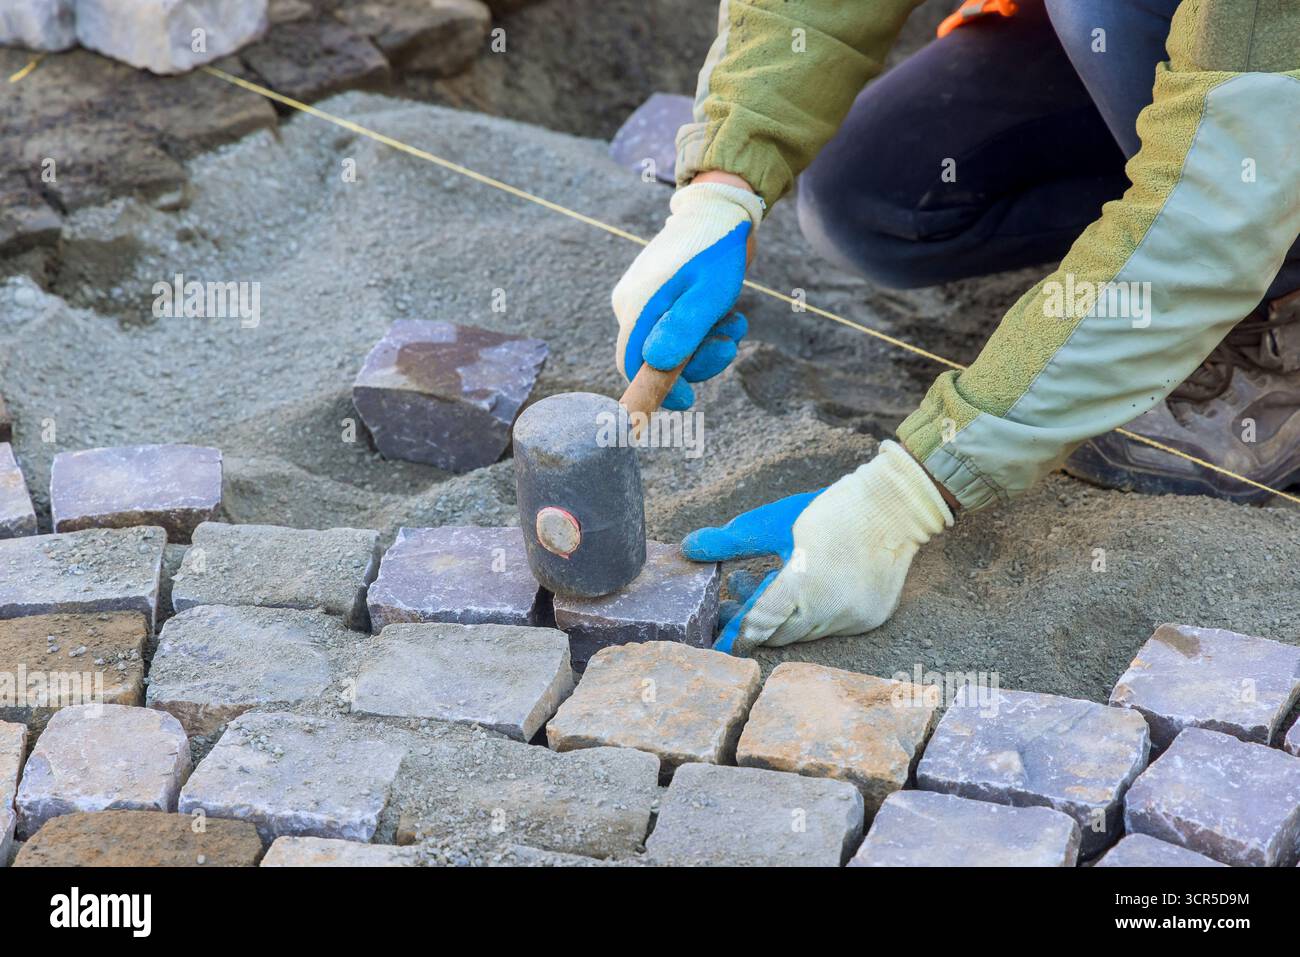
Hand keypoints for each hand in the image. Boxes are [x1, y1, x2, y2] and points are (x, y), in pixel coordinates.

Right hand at [611, 180, 763, 409]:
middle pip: (656, 357)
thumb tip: (656, 364)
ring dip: (708, 344)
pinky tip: (730, 315)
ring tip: (735, 324)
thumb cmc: (716, 248)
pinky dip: (707, 329)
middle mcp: (634, 305)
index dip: (655, 388)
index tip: (689, 398)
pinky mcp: (664, 298)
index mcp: (636, 305)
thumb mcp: (707, 292)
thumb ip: (683, 328)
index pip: (631, 362)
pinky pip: (681, 328)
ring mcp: (648, 301)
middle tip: (728, 347)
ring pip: (673, 344)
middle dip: (697, 360)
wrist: (723, 209)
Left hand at [682, 441, 952, 655]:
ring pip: (805, 632)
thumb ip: (731, 541)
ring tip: (762, 580)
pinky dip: (812, 614)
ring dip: (781, 615)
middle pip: (779, 633)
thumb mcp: (775, 521)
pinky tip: (802, 588)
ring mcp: (853, 619)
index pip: (758, 623)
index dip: (734, 633)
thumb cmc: (831, 510)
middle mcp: (830, 611)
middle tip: (730, 598)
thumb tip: (690, 548)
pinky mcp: (871, 619)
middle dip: (752, 620)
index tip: (714, 639)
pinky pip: (831, 627)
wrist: (896, 506)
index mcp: (803, 585)